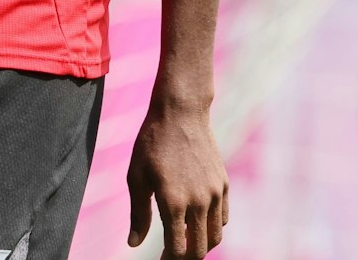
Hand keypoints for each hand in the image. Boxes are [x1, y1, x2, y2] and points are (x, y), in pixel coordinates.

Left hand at [128, 98, 228, 258]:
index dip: (168, 259)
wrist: (180, 113)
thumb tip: (134, 244)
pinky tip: (198, 223)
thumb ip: (138, 214)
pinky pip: (223, 217)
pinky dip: (213, 227)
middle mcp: (198, 201)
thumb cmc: (152, 143)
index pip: (177, 248)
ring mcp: (215, 193)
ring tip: (185, 242)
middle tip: (172, 255)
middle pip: (200, 249)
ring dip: (202, 245)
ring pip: (216, 236)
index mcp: (173, 202)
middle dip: (186, 258)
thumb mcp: (137, 177)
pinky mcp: (224, 184)